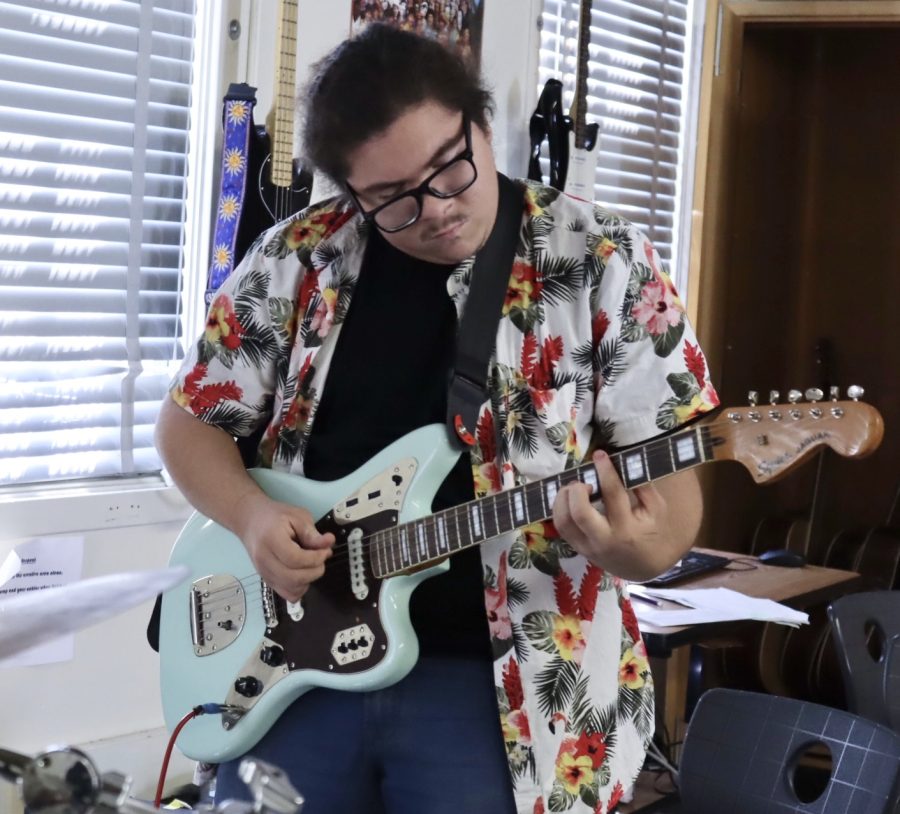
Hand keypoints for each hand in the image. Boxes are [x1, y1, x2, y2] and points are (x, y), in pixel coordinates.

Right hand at [235, 491, 334, 602]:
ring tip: (312, 564)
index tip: (325, 550)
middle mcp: (264, 560)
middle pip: (293, 578)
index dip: (315, 558)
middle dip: (315, 571)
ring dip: (308, 580)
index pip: (295, 559)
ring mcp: (264, 573)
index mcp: (271, 540)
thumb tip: (328, 543)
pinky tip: (303, 572)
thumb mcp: (297, 516)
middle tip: (322, 557)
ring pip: (291, 590)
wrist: (250, 520)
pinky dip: (299, 588)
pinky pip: (287, 594)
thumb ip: (312, 533)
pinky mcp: (267, 580)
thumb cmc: (273, 516)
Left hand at [552, 450, 698, 580]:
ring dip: (563, 498)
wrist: (645, 567)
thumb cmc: (652, 533)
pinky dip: (560, 509)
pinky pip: (561, 528)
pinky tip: (570, 500)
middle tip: (585, 482)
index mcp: (627, 528)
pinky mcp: (578, 549)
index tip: (599, 454)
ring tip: (574, 489)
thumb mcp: (656, 509)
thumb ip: (641, 487)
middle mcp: (604, 539)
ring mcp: (588, 547)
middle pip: (579, 513)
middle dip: (576, 490)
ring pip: (563, 521)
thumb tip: (623, 464)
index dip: (605, 471)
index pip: (612, 494)